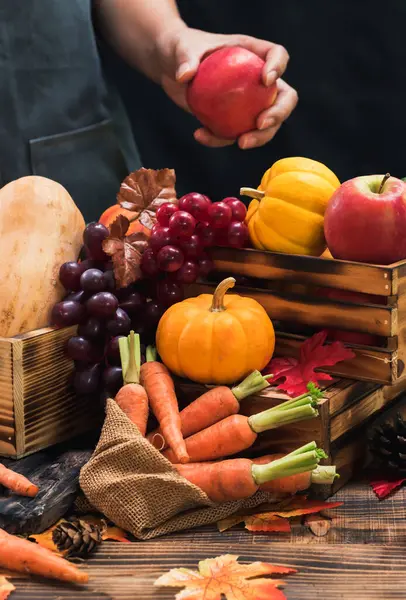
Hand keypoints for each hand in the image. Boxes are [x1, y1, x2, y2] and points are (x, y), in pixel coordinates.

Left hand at [156, 26, 297, 148]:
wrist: (171, 67)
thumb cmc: (180, 49)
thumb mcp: (181, 47)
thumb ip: (186, 58)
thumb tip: (184, 76)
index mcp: (253, 53)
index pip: (277, 55)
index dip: (278, 67)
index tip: (266, 80)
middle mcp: (257, 78)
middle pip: (284, 97)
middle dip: (278, 113)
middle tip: (260, 124)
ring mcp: (249, 102)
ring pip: (267, 124)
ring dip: (259, 137)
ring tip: (241, 143)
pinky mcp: (233, 119)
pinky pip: (234, 133)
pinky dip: (220, 139)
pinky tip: (200, 135)